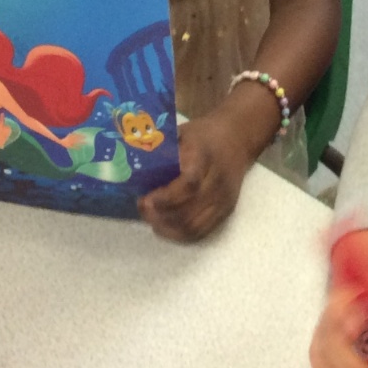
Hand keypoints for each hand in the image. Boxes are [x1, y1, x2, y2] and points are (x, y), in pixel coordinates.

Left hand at [137, 112, 254, 241]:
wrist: (237, 139)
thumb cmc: (204, 135)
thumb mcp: (182, 133)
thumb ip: (161, 150)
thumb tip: (130, 164)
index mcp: (206, 157)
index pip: (189, 185)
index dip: (165, 198)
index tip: (146, 198)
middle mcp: (218, 182)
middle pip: (189, 212)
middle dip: (160, 216)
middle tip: (142, 207)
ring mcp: (224, 200)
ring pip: (194, 227)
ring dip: (168, 228)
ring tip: (151, 218)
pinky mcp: (226, 211)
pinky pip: (202, 232)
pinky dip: (180, 234)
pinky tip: (165, 225)